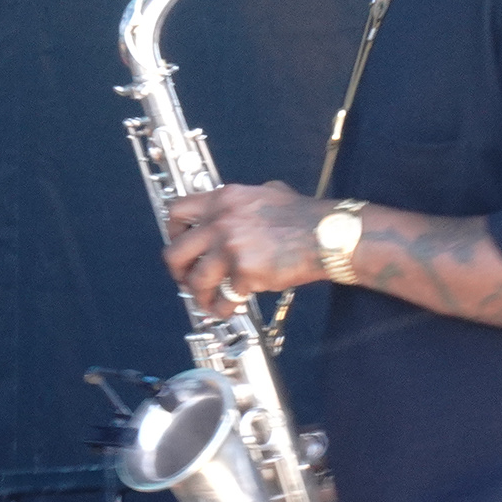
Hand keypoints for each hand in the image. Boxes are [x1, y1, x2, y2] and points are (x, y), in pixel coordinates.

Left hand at [160, 182, 323, 316]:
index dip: (173, 232)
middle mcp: (221, 221)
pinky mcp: (245, 272)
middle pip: (175, 252)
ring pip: (196, 281)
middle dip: (177, 271)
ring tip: (207, 301)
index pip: (176, 211)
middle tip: (186, 279)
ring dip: (198, 296)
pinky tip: (229, 309)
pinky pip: (225, 298)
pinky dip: (224, 308)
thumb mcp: (267, 192)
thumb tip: (228, 212)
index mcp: (223, 199)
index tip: (178, 243)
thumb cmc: (304, 216)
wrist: (329, 235)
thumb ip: (241, 203)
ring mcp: (231, 248)